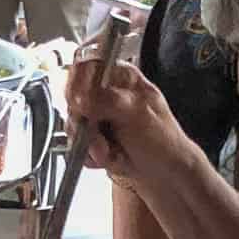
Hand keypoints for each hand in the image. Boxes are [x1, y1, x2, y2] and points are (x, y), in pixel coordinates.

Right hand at [65, 51, 189, 182]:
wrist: (165, 173)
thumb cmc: (162, 140)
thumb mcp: (137, 113)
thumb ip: (107, 100)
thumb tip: (79, 98)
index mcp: (120, 76)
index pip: (85, 66)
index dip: (77, 84)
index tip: (81, 105)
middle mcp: (106, 93)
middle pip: (73, 98)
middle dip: (86, 124)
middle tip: (102, 137)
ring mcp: (98, 116)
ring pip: (74, 124)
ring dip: (91, 144)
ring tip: (112, 151)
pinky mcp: (93, 137)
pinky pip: (78, 145)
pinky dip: (92, 156)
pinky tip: (110, 157)